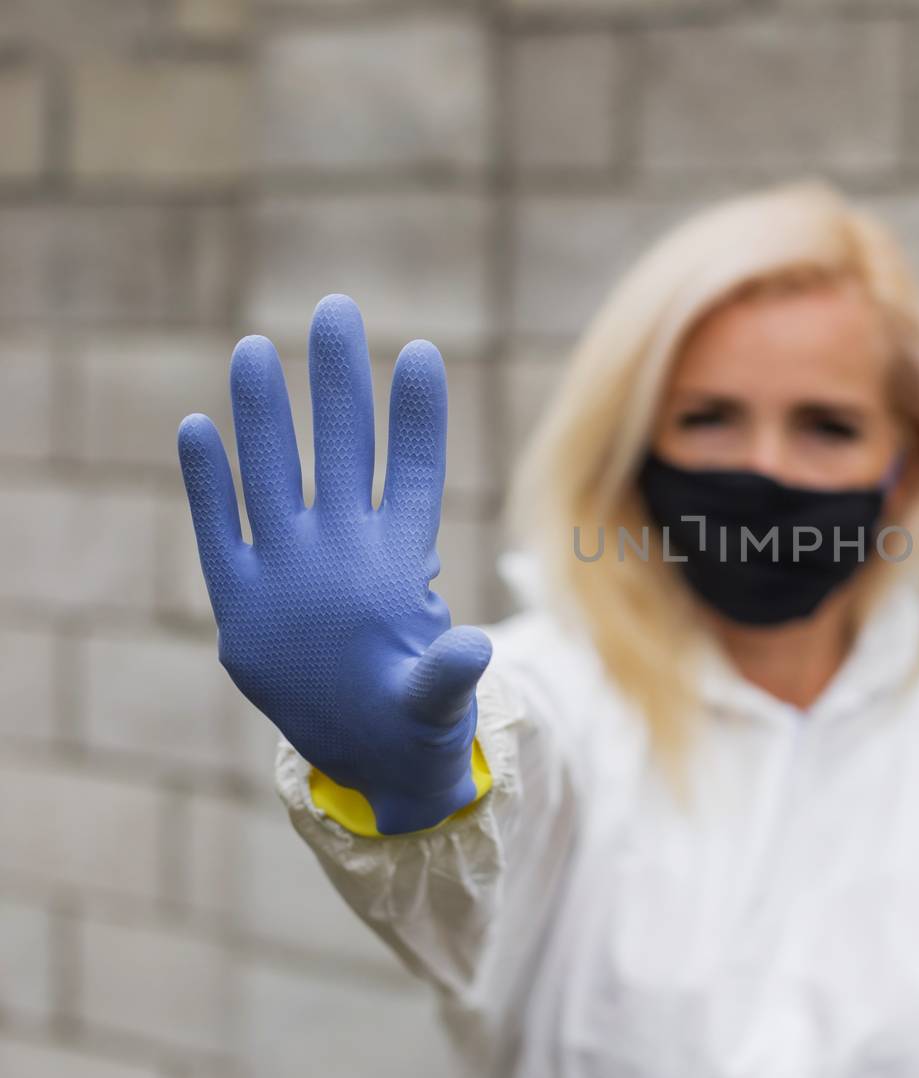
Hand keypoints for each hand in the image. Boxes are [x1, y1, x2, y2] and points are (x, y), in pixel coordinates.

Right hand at [176, 294, 490, 834]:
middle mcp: (344, 548)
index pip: (414, 472)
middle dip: (340, 381)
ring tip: (257, 349)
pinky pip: (219, 530)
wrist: (366, 749)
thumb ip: (448, 673)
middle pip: (342, 448)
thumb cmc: (414, 715)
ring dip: (268, 414)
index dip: (418, 417)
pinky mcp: (244, 596)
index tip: (426, 353)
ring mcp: (293, 565)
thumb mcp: (435, 698)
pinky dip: (208, 484)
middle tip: (337, 308)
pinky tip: (194, 426)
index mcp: (397, 561)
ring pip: (277, 474)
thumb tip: (473, 653)